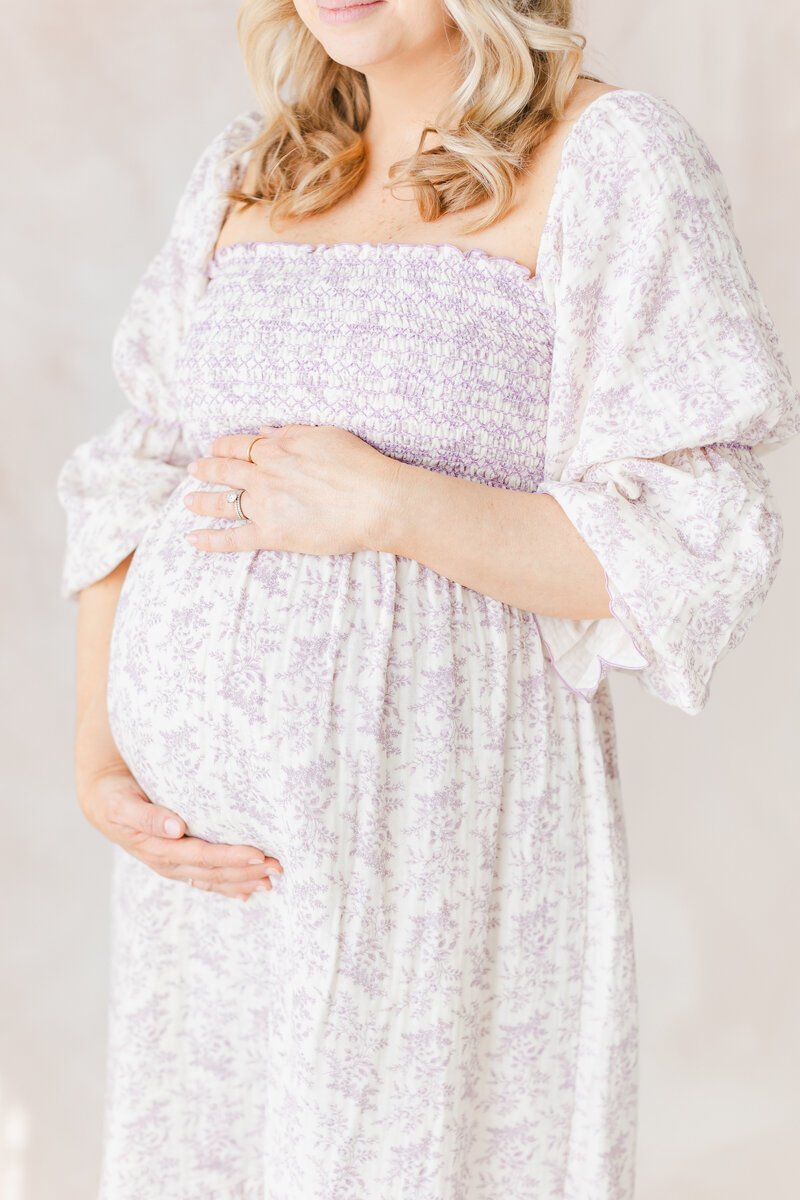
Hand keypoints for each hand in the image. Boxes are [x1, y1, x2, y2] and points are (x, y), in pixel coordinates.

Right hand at [78, 764, 282, 900]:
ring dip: (243, 880)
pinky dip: (228, 885)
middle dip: (246, 871)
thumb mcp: (122, 803)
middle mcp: (168, 862)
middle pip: (214, 871)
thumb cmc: (114, 797)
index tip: (258, 854)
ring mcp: (174, 864)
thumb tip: (176, 827)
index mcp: (157, 849)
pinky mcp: (178, 860)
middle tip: (277, 867)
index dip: (231, 857)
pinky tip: (248, 890)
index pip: (202, 856)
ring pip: (213, 878)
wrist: (103, 799)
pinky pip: (206, 877)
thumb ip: (147, 816)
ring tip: (271, 880)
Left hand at [182, 423, 403, 553]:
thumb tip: (264, 429)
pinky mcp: (272, 534)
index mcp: (275, 448)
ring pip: (222, 502)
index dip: (223, 446)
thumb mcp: (325, 434)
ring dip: (201, 500)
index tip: (214, 448)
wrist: (376, 500)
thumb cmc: (358, 464)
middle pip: (223, 470)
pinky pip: (233, 538)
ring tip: (188, 501)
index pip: (238, 444)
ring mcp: (264, 505)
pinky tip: (192, 539)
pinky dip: (210, 540)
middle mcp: (263, 474)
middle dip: (205, 469)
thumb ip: (291, 431)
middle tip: (193, 470)